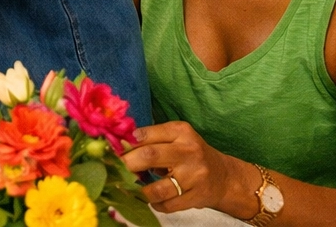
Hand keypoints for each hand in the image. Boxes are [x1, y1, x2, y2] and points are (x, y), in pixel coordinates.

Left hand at [121, 121, 261, 217]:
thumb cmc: (191, 155)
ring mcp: (195, 175)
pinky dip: (156, 204)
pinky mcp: (198, 196)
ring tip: (133, 188)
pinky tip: (153, 199)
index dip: (125, 143)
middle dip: (127, 164)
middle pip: (150, 155)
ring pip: (158, 187)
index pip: (146, 134)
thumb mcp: (176, 138)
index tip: (110, 151)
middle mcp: (189, 151)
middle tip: (115, 170)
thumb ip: (151, 139)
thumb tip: (118, 145)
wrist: (225, 177)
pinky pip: (169, 205)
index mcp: (181, 131)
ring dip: (141, 191)